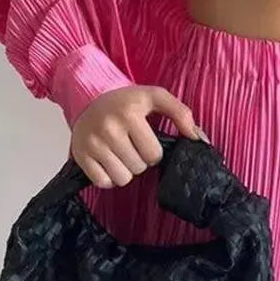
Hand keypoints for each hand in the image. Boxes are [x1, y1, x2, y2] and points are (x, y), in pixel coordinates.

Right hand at [70, 85, 207, 188]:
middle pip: (139, 167)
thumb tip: (199, 139)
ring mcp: (92, 142)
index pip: (154, 154)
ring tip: (120, 154)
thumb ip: (181, 114)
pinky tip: (107, 161)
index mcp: (130, 111)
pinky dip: (108, 177)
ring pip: (122, 178)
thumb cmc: (126, 102)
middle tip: (131, 146)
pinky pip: (103, 182)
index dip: (153, 151)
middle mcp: (109, 127)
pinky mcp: (80, 155)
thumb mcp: (155, 97)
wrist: (88, 99)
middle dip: (139, 161)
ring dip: (125, 170)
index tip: (145, 140)